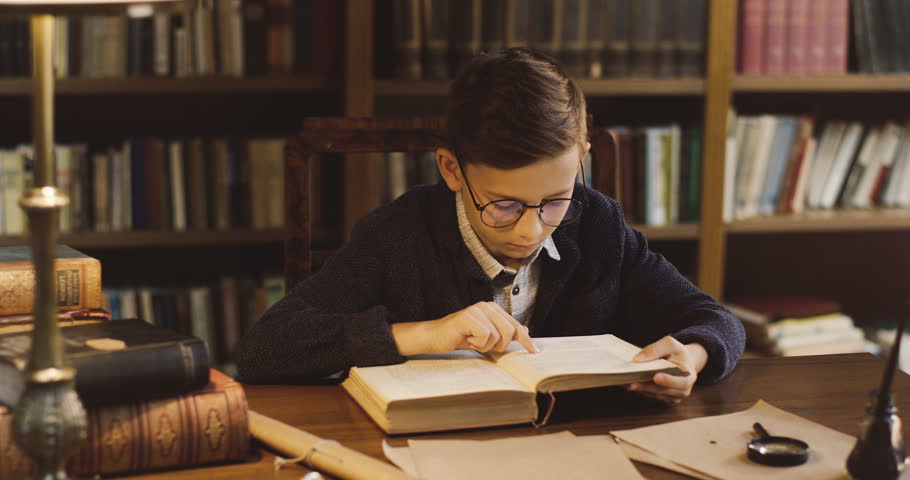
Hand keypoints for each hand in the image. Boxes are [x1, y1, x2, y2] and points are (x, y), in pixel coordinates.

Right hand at [391, 302, 538, 355]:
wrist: (436, 337)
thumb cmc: (460, 337)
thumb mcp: (486, 338)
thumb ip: (504, 332)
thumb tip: (524, 331)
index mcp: (493, 309)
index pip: (515, 325)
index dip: (526, 339)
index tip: (535, 351)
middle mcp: (486, 306)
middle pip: (510, 331)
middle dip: (500, 345)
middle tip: (484, 346)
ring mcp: (477, 310)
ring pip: (497, 335)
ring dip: (485, 346)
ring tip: (472, 341)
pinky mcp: (468, 317)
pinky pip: (485, 336)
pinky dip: (477, 344)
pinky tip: (467, 340)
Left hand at [626, 336, 707, 404]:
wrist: (682, 361)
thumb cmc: (676, 352)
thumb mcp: (670, 344)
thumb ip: (655, 349)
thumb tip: (637, 359)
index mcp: (689, 376)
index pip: (681, 382)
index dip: (669, 381)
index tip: (656, 377)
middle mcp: (682, 390)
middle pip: (662, 391)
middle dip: (645, 386)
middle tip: (630, 382)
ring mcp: (672, 397)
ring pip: (653, 394)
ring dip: (638, 388)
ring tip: (623, 382)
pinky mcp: (662, 399)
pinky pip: (649, 395)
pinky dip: (638, 389)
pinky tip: (626, 383)